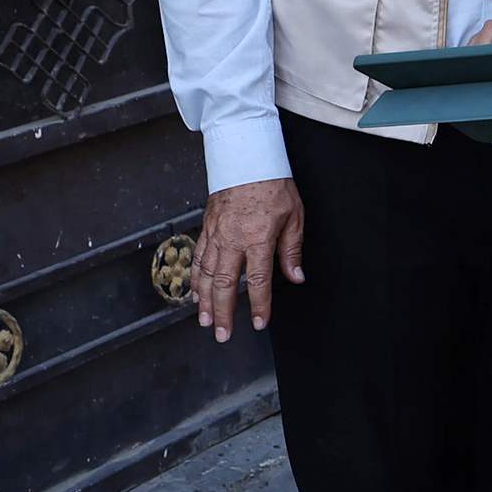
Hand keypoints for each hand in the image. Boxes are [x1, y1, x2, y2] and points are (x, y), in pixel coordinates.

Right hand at [193, 178, 304, 341]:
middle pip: (224, 284)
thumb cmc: (273, 184)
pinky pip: (198, 256)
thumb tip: (296, 277)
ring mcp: (216, 233)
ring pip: (206, 273)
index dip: (258, 305)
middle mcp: (233, 238)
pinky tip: (195, 292)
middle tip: (222, 334)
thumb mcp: (294, 216)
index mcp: (258, 237)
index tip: (258, 322)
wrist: (247, 156)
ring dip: (204, 300)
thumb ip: (292, 250)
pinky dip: (195, 277)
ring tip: (204, 321)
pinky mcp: (207, 226)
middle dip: (223, 313)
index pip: (257, 280)